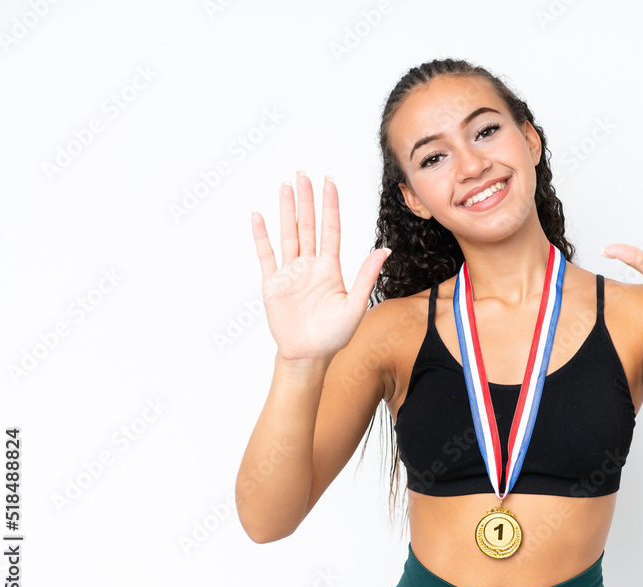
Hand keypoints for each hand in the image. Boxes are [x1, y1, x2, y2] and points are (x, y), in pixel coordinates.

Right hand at [251, 172, 391, 360]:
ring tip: (285, 186)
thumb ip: (366, 277)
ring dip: (286, 210)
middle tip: (302, 174)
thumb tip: (384, 251)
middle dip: (306, 199)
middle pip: (307, 225)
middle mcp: (310, 265)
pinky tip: (258, 215)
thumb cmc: (334, 336)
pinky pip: (266, 255)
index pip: (330, 229)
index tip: (328, 182)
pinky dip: (261, 235)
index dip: (329, 205)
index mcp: (330, 268)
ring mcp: (290, 272)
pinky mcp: (273, 283)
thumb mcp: (355, 306)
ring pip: (288, 234)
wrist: (308, 356)